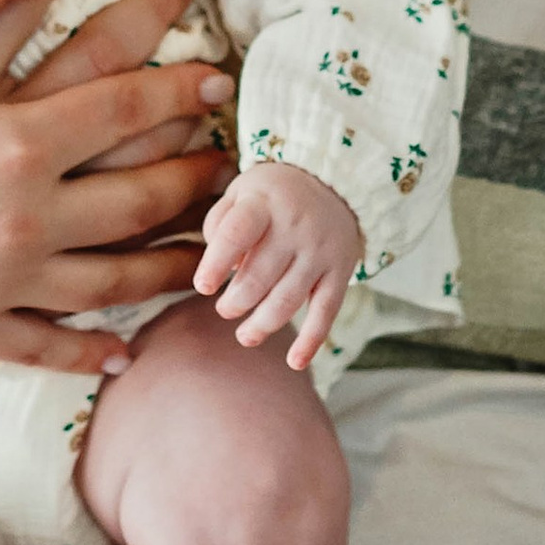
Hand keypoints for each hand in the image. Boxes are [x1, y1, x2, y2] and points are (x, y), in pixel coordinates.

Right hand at [0, 0, 232, 366]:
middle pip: (138, 199)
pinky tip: (126, 348)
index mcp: (13, 139)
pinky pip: (44, 347)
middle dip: (195, 176)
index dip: (180, 89)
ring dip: (171, 263)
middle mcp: (18, 220)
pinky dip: (91, 352)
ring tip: (211, 245)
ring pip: (111, 282)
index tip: (217, 80)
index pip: (127, 108)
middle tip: (236, 163)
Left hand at [192, 162, 363, 365]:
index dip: (217, 263)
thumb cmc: (272, 195)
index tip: (204, 286)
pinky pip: (326, 312)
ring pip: (288, 300)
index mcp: (264, 204)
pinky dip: (311, 340)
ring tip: (245, 335)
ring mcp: (320, 252)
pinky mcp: (340, 273)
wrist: (334, 183)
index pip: (237, 233)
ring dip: (262, 325)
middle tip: (224, 309)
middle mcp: (295, 227)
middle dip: (236, 302)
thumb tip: (222, 269)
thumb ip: (220, 223)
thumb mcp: (241, 191)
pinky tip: (294, 362)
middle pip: (260, 276)